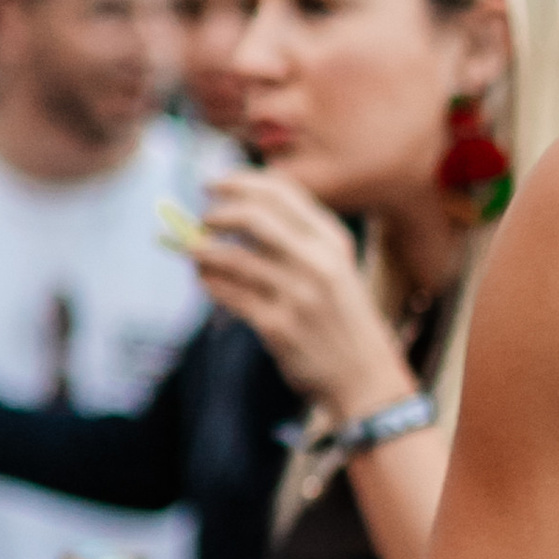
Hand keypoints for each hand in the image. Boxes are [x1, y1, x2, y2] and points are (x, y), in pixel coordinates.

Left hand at [189, 172, 410, 420]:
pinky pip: (229, 294)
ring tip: (194, 253)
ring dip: (202, 251)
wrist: (364, 376)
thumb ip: (294, 238)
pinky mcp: (278, 326)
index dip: (239, 182)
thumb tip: (232, 210)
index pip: (280, 192)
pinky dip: (209, 282)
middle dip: (218, 213)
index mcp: (332, 240)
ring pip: (233, 257)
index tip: (213, 184)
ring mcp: (298, 294)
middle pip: (254, 216)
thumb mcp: (334, 268)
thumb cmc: (341, 317)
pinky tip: (207, 281)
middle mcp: (318, 262)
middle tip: (202, 219)